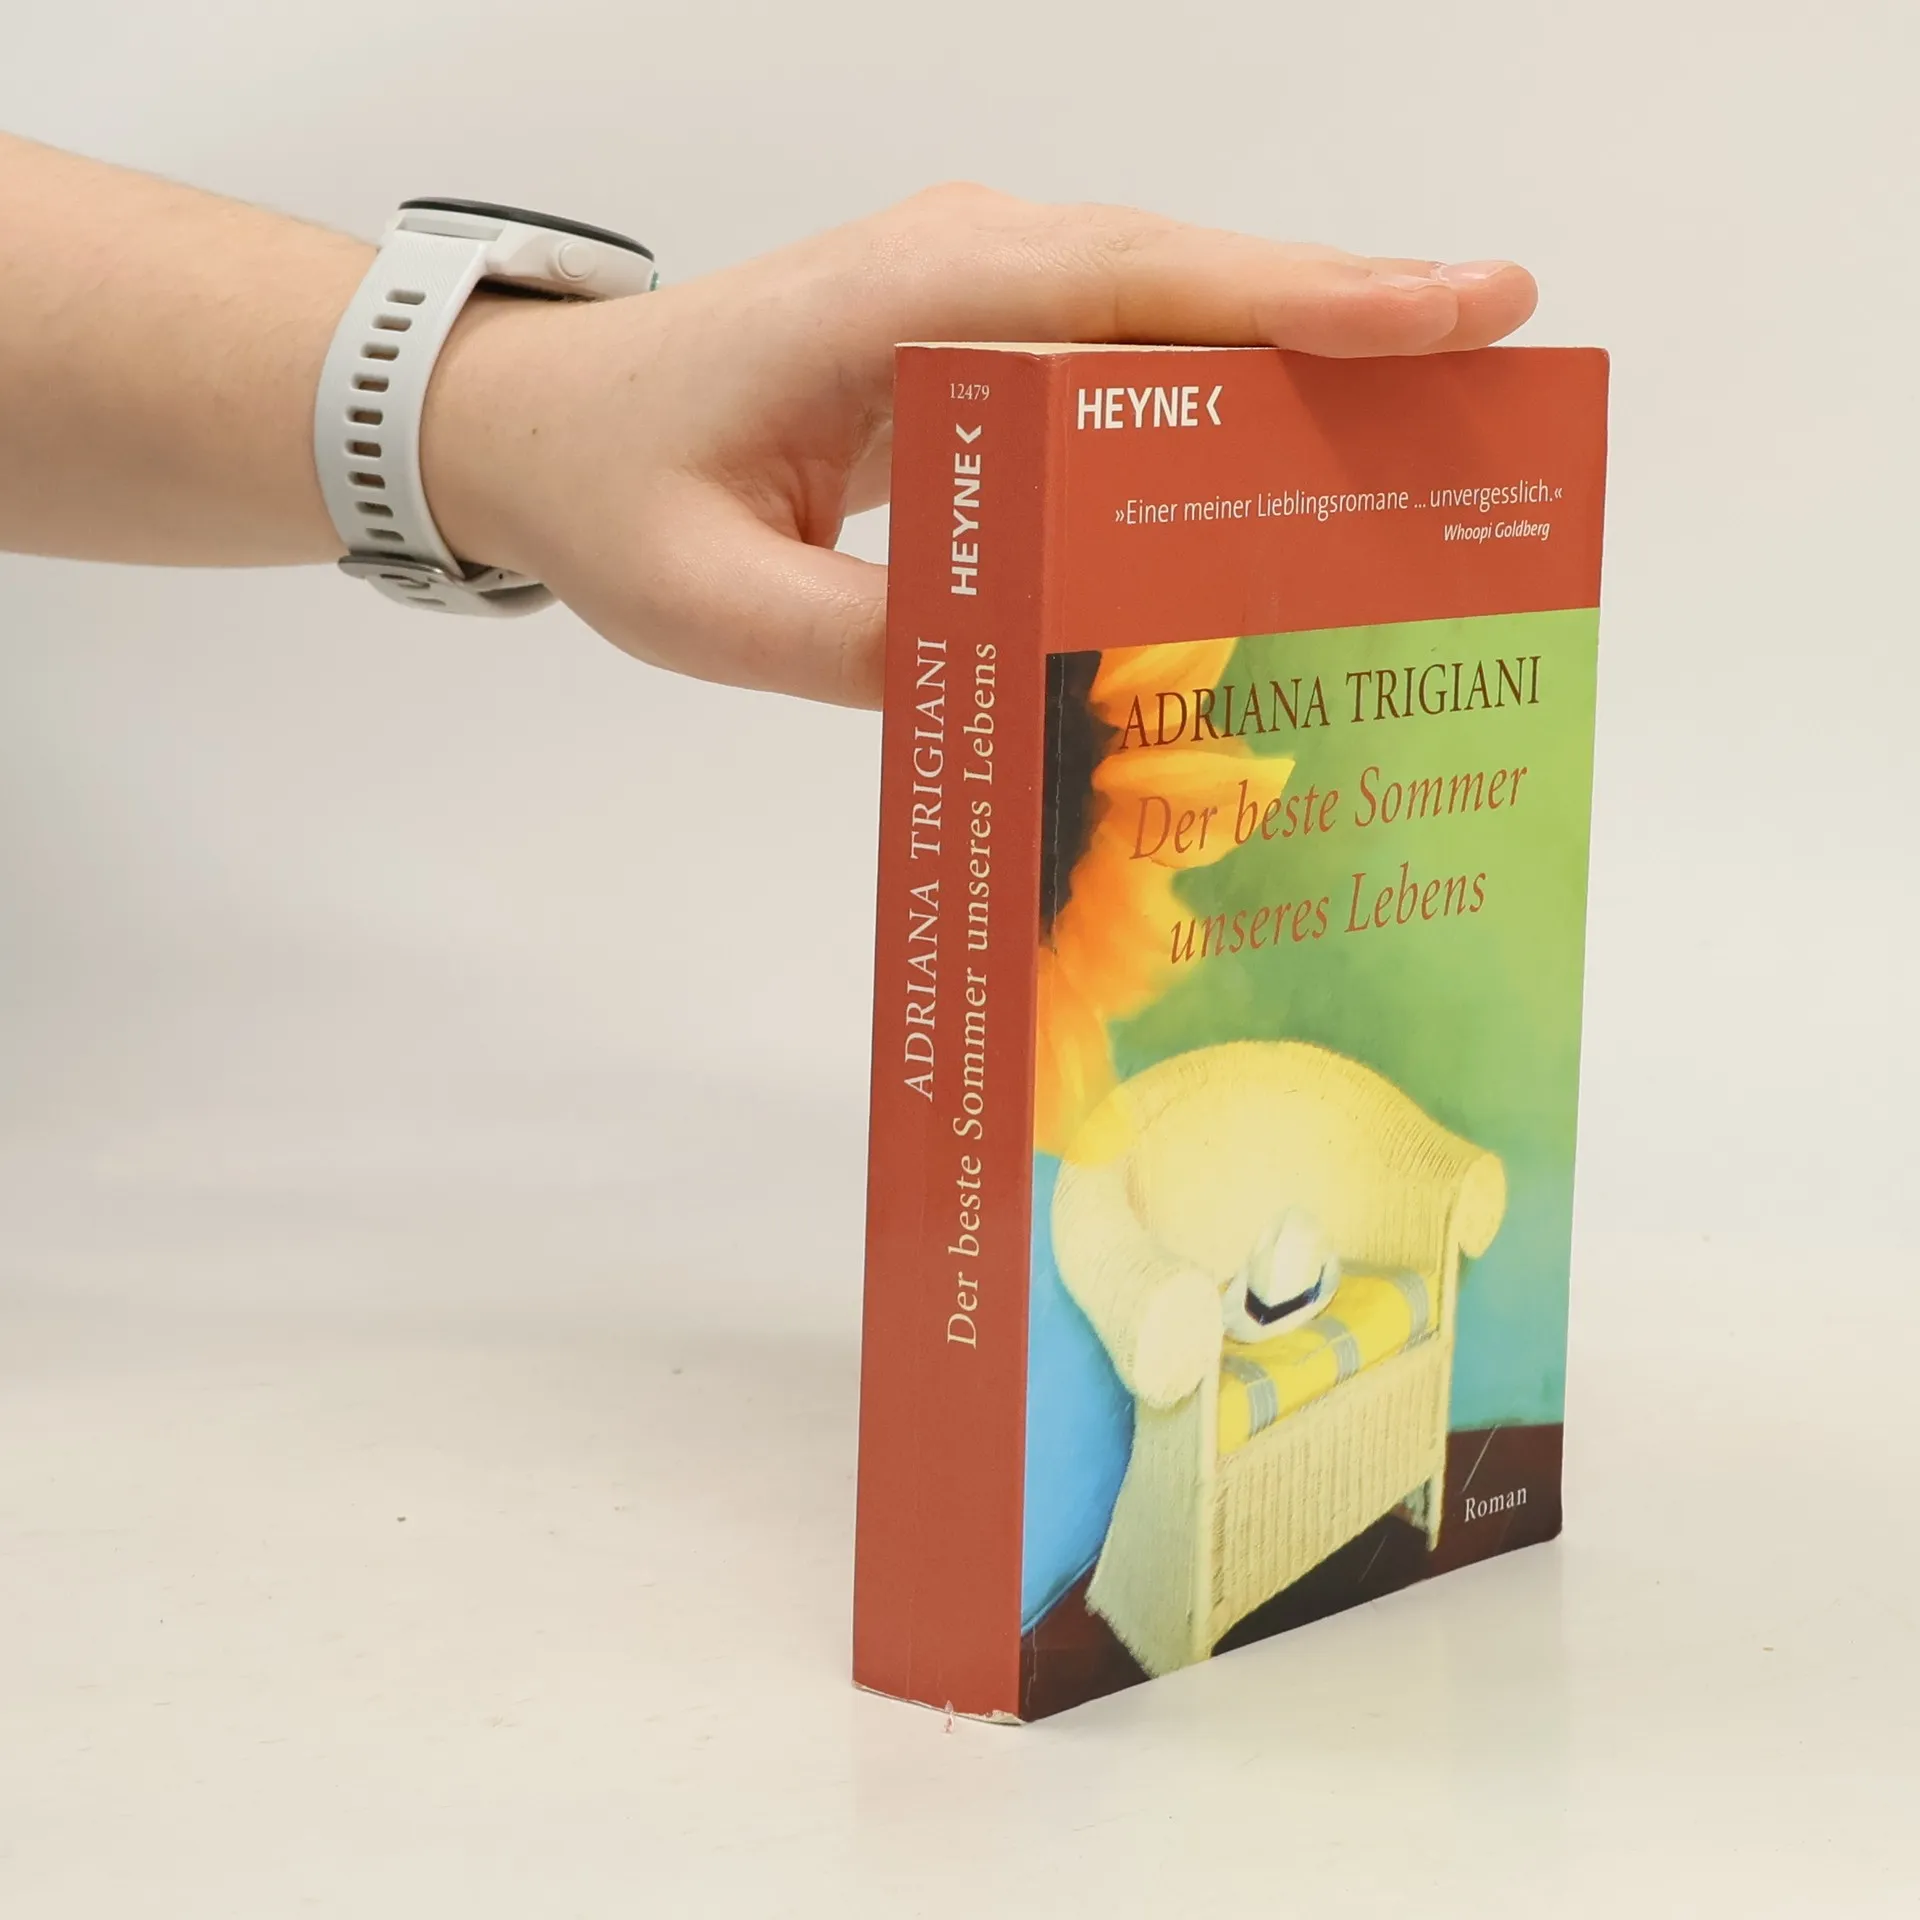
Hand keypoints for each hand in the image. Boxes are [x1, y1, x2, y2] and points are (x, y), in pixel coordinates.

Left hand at [425, 185, 1536, 706]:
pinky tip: (1287, 460)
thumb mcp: (715, 604)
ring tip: (1440, 414)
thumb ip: (868, 646)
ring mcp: (975, 299)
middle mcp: (963, 269)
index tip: (1453, 310)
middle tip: (1511, 359)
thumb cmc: (619, 490)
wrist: (543, 430)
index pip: (1135, 284)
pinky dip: (1218, 397)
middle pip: (1191, 282)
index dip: (1302, 297)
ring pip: (1171, 314)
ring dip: (1303, 357)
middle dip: (1353, 317)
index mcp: (911, 296)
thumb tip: (1034, 682)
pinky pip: (1122, 363)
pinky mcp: (976, 349)